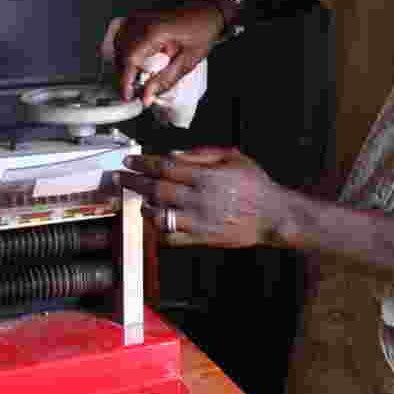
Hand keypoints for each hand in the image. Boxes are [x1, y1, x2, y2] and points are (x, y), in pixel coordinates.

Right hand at [110, 2, 223, 105]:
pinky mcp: (135, 18)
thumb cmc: (201, 32)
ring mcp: (136, 18)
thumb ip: (165, 80)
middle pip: (120, 54)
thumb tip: (146, 97)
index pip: (129, 60)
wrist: (206, 12)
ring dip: (122, 65)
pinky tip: (133, 62)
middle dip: (124, 76)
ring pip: (117, 47)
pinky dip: (122, 53)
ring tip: (136, 78)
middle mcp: (140, 22)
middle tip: (135, 91)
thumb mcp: (188, 61)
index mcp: (154, 32)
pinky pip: (119, 38)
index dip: (125, 81)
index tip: (128, 96)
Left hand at [114, 146, 290, 248]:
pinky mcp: (202, 239)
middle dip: (133, 183)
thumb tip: (172, 154)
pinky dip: (159, 230)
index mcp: (206, 176)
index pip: (165, 168)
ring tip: (137, 202)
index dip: (143, 164)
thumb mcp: (233, 157)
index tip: (129, 161)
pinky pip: (172, 237)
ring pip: (160, 216)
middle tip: (119, 179)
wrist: (274, 215)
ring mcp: (199, 221)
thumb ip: (202, 154)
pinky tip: (155, 222)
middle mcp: (199, 199)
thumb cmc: (256, 184)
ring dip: (144, 207)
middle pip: (156, 190)